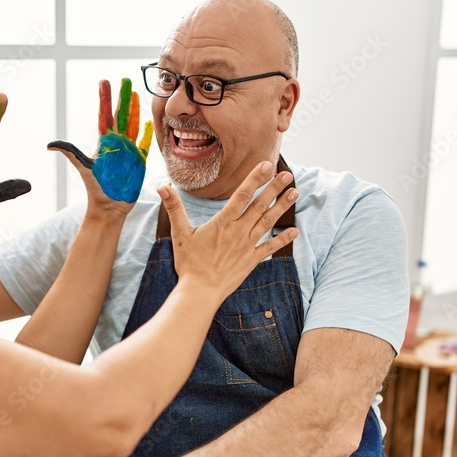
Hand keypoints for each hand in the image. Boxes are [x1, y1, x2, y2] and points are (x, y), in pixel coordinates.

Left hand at [48, 78, 153, 219]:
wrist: (109, 206)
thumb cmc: (95, 188)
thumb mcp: (82, 167)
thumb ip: (70, 152)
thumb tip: (49, 144)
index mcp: (104, 142)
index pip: (104, 115)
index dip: (104, 99)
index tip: (104, 82)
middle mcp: (117, 143)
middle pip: (121, 115)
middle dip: (123, 97)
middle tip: (125, 80)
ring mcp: (129, 151)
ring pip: (133, 124)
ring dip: (135, 109)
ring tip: (136, 93)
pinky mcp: (139, 161)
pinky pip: (144, 143)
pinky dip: (147, 132)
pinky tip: (149, 121)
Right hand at [161, 161, 298, 301]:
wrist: (200, 291)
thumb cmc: (189, 263)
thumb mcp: (179, 233)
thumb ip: (174, 208)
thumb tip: (162, 186)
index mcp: (223, 223)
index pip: (241, 195)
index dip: (254, 179)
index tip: (266, 165)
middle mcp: (238, 232)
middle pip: (259, 206)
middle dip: (274, 188)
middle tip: (287, 174)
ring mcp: (247, 246)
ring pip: (268, 222)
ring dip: (282, 207)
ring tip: (295, 193)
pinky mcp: (252, 260)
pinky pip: (270, 247)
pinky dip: (283, 239)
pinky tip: (295, 230)